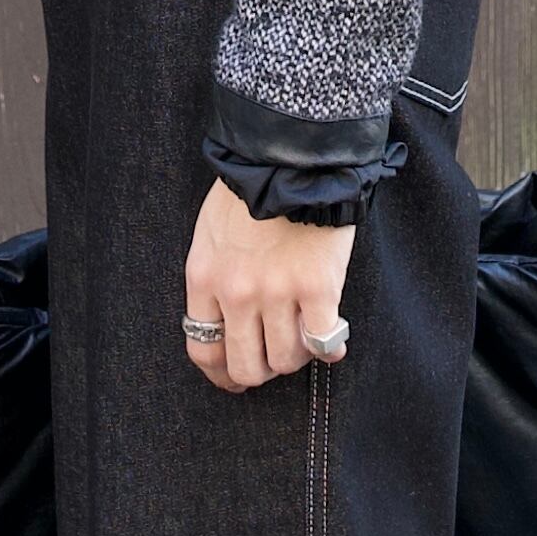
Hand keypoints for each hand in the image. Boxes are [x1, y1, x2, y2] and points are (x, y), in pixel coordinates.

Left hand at [184, 177, 355, 392]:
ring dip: (297, 357)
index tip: (235, 379)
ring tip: (304, 339)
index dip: (222, 375)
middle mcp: (237, 294)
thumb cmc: (249, 189)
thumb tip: (227, 321)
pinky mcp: (318, 287)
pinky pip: (323, 341)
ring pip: (285, 360)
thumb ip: (214, 279)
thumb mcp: (210, 234)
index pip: (204, 350)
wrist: (290, 155)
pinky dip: (329, 349)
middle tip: (274, 363)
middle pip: (245, 366)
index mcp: (205, 280)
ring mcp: (278, 293)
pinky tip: (332, 341)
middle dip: (261, 372)